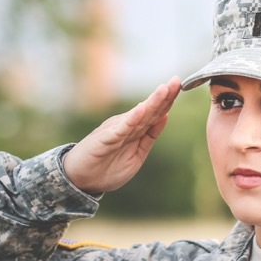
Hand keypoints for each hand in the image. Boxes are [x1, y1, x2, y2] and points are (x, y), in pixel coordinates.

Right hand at [63, 76, 180, 194]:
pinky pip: (120, 129)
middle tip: (176, 80)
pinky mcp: (104, 139)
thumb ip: (150, 136)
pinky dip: (131, 120)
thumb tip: (166, 116)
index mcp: (135, 130)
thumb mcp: (137, 155)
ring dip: (151, 103)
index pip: (155, 114)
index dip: (168, 101)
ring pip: (137, 116)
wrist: (80, 180)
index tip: (180, 85)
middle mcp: (126, 126)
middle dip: (164, 96)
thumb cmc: (107, 167)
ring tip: (163, 90)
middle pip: (149, 110)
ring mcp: (115, 131)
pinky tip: (141, 110)